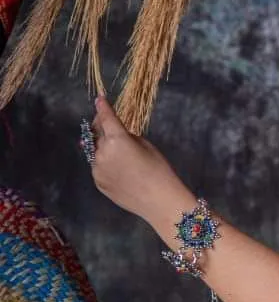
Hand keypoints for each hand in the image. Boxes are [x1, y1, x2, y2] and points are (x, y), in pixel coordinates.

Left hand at [88, 95, 186, 222]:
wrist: (159, 202)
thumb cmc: (159, 171)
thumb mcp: (146, 146)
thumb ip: (127, 137)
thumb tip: (116, 136)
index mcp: (116, 139)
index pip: (106, 118)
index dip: (102, 107)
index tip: (99, 99)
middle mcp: (102, 152)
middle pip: (96, 133)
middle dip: (100, 127)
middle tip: (106, 125)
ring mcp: (97, 169)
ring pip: (95, 151)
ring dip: (101, 147)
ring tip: (118, 154)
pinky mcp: (98, 182)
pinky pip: (98, 167)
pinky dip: (104, 164)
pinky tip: (120, 171)